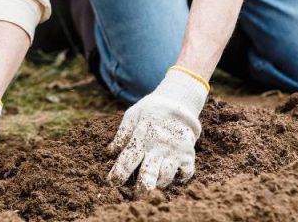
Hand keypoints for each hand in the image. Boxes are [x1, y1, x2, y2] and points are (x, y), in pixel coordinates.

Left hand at [106, 67, 208, 193]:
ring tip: (153, 185)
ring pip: (166, 177)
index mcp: (142, 138)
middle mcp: (158, 147)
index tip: (112, 183)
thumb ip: (121, 134)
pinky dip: (179, 179)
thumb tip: (109, 152)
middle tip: (136, 197)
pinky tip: (173, 177)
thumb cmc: (151, 110)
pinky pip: (185, 174)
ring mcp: (174, 152)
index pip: (127, 159)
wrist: (179, 101)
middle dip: (141, 189)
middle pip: (148, 174)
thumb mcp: (132, 115)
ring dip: (158, 184)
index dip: (119, 173)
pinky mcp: (188, 154)